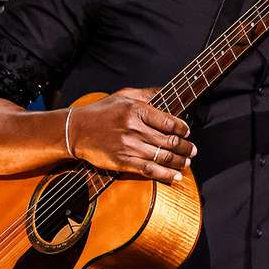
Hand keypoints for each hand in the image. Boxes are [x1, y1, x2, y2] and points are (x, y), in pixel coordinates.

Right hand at [65, 87, 195, 183]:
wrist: (75, 130)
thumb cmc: (102, 111)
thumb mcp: (124, 95)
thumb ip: (148, 94)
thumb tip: (168, 91)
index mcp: (136, 110)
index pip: (169, 122)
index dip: (182, 129)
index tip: (187, 131)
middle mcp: (134, 129)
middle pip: (169, 141)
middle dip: (185, 147)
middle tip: (193, 149)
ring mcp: (128, 147)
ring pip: (162, 156)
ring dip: (180, 161)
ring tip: (187, 162)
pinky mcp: (122, 162)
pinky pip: (149, 170)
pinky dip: (166, 175)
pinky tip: (175, 177)